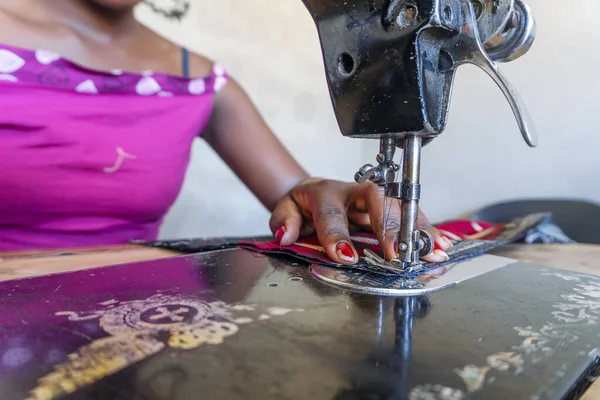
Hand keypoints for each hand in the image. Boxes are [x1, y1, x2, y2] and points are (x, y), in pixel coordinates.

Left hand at [269, 178, 452, 264]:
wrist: (315, 193)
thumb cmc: (302, 205)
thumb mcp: (285, 210)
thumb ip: (284, 221)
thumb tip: (286, 234)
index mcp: (325, 193)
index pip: (332, 213)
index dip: (338, 235)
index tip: (345, 256)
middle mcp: (354, 192)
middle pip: (377, 202)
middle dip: (388, 227)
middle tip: (396, 254)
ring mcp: (374, 199)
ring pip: (399, 207)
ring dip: (416, 230)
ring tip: (431, 252)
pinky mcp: (388, 208)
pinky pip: (410, 216)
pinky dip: (426, 231)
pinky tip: (440, 245)